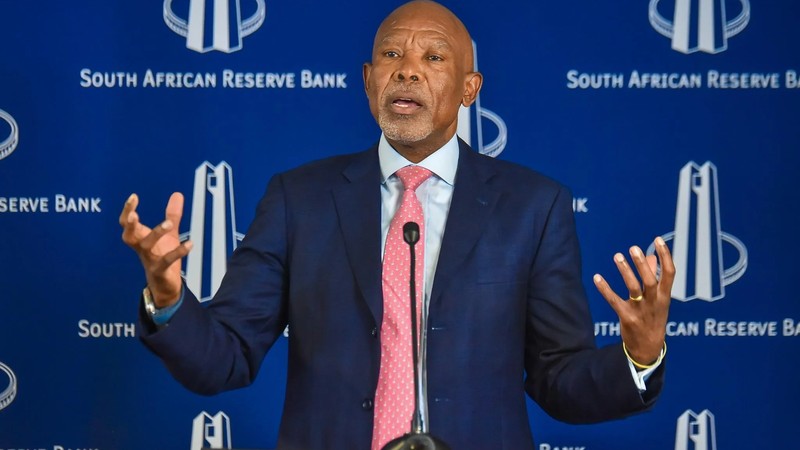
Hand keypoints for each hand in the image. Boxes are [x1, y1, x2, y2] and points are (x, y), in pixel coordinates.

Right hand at [119, 193, 192, 306]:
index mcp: (140, 237)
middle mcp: (141, 248)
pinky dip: (178, 252)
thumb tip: (178, 194)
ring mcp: (149, 260)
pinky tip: (189, 244)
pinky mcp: (160, 271)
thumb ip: (173, 215)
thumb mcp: (170, 234)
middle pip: (128, 236)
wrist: (164, 284)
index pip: (127, 223)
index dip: (127, 210)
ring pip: (147, 246)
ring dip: (156, 233)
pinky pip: (166, 261)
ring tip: (169, 223)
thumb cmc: (162, 256)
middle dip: (129, 225)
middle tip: (134, 215)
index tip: (133, 197)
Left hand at [593, 237, 674, 363]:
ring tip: (617, 256)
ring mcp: (640, 310)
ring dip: (625, 271)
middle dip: (642, 264)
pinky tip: (597, 277)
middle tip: (634, 248)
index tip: (658, 240)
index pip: (670, 273)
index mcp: (665, 296)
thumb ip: (655, 278)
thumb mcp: (659, 300)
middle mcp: (654, 302)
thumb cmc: (653, 318)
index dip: (665, 256)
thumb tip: (651, 257)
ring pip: (633, 288)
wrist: (648, 348)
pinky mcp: (626, 317)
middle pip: (650, 280)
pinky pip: (614, 301)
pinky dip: (605, 289)